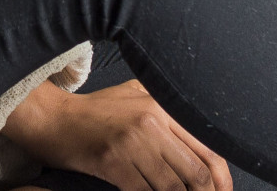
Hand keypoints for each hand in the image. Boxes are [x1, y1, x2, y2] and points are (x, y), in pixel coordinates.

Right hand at [5, 80, 232, 190]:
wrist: (54, 119)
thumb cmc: (96, 111)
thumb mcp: (136, 95)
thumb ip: (167, 110)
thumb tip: (199, 140)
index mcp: (163, 107)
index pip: (207, 146)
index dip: (222, 177)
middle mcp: (152, 123)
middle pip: (195, 172)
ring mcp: (133, 144)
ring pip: (173, 187)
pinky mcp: (113, 163)